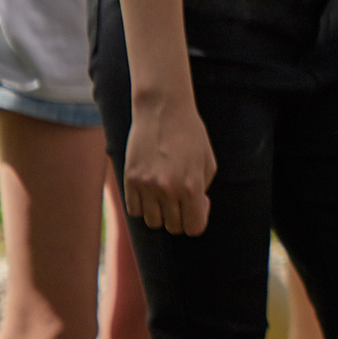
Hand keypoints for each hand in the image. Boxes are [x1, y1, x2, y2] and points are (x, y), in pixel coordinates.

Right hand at [124, 96, 216, 236]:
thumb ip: (202, 191)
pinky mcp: (129, 179)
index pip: (194, 227)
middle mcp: (168, 190)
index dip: (197, 220)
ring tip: (165, 194)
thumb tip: (194, 211)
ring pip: (153, 222)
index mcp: (191, 186)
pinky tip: (150, 191)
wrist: (163, 111)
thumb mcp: (207, 163)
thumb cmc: (191, 135)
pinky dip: (143, 206)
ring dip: (160, 213)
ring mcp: (146, 186)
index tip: (198, 205)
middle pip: (173, 227)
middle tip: (182, 198)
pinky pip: (134, 210)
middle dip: (180, 217)